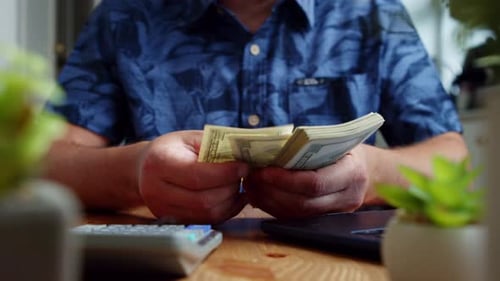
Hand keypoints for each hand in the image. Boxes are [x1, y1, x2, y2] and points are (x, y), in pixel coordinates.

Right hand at [138, 130, 249, 223]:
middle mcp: (157, 191)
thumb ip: (216, 146)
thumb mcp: (191, 138)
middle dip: (230, 187)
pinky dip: (225, 210)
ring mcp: (164, 210)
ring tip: (236, 184)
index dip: (225, 173)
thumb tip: (246, 154)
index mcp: (160, 163)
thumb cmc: (173, 149)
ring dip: (230, 200)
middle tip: (242, 175)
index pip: (197, 175)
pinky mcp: (174, 221)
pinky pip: (207, 220)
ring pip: (208, 213)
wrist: (146, 168)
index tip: (243, 166)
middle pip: (204, 199)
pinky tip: (231, 196)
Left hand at [245, 145, 369, 217]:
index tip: (264, 171)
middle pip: (303, 202)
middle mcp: (346, 198)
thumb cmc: (346, 149)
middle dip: (272, 191)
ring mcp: (336, 213)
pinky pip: (295, 217)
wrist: (370, 172)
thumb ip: (309, 145)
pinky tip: (260, 195)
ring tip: (251, 185)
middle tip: (252, 177)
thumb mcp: (335, 140)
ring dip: (269, 201)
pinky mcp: (324, 219)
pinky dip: (274, 207)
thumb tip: (271, 147)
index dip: (286, 180)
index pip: (315, 183)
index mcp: (351, 173)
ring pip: (296, 214)